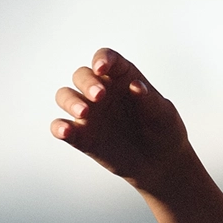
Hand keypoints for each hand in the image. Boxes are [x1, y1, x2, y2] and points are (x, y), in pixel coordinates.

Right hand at [51, 49, 192, 192]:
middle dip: (87, 82)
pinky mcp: (81, 135)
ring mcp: (89, 112)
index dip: (101, 59)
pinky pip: (61, 127)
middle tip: (99, 96)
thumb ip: (150, 100)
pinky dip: (59, 127)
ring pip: (66, 96)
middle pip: (82, 75)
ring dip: (71, 101)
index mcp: (122, 77)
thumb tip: (136, 86)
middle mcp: (101, 90)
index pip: (106, 58)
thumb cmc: (164, 131)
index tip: (102, 68)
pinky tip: (66, 131)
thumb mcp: (164, 114)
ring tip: (85, 112)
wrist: (160, 163)